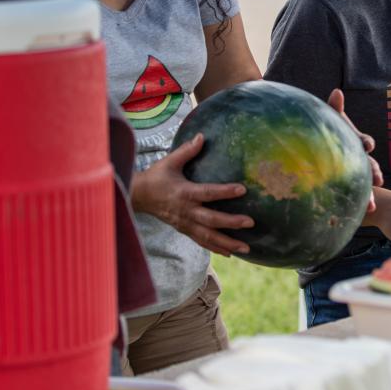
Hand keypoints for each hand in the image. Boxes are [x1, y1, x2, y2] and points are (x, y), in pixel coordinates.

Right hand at [129, 133, 252, 256]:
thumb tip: (202, 136)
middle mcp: (186, 211)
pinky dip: (216, 248)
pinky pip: (201, 241)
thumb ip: (187, 151)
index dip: (225, 191)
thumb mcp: (169, 162)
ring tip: (246, 248)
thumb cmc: (157, 177)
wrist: (139, 197)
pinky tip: (231, 253)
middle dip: (231, 223)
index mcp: (184, 193)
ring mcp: (185, 224)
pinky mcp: (184, 230)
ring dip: (227, 243)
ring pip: (208, 236)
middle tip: (250, 222)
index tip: (243, 189)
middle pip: (211, 220)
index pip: (208, 193)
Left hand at [327, 89, 383, 215]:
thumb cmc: (329, 138)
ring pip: (366, 186)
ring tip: (370, 205)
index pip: (363, 141)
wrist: (319, 162)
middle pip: (370, 165)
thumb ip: (334, 110)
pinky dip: (360, 207)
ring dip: (369, 195)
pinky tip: (359, 216)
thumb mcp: (332, 126)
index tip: (366, 145)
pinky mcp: (351, 191)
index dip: (365, 143)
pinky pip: (356, 200)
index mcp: (356, 143)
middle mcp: (361, 159)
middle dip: (374, 172)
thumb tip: (337, 91)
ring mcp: (358, 176)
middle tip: (377, 178)